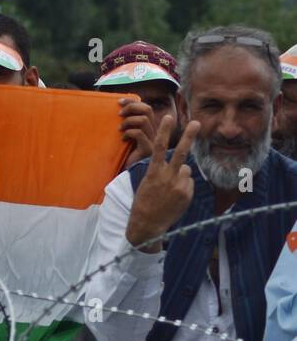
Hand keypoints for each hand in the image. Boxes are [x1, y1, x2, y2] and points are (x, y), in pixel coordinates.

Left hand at [118, 97, 156, 168]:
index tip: (119, 101)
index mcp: (148, 128)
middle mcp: (153, 133)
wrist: (127, 175)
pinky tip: (123, 139)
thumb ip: (125, 125)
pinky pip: (139, 133)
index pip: (146, 107)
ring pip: (144, 120)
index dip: (133, 102)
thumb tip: (116, 109)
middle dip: (132, 107)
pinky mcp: (148, 150)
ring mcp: (152, 142)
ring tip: (120, 129)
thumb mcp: (124, 136)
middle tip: (119, 113)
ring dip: (128, 121)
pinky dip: (128, 132)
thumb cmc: (124, 155)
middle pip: (148, 109)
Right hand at [126, 115, 198, 251]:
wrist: (148, 223)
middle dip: (189, 136)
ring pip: (186, 170)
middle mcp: (167, 176)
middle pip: (180, 152)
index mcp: (153, 171)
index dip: (164, 131)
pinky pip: (189, 183)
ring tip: (170, 188)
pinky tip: (175, 196)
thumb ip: (163, 170)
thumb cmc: (145, 200)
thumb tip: (184, 165)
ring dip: (181, 175)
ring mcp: (179, 186)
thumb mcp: (147, 181)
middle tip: (196, 123)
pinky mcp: (187, 195)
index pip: (159, 146)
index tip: (168, 117)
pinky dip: (184, 187)